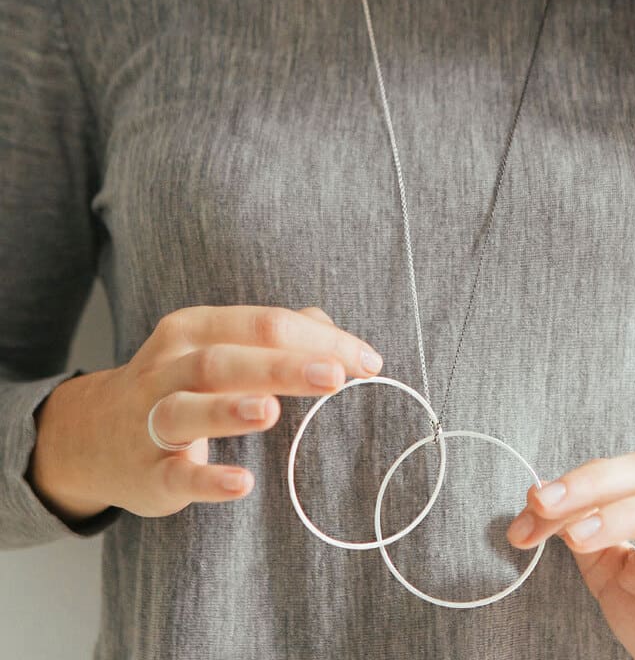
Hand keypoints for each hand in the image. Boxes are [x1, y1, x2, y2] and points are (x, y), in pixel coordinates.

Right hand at [29, 305, 382, 520]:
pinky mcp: (147, 473)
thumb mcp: (217, 347)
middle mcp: (168, 368)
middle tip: (335, 375)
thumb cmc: (180, 384)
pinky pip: (176, 475)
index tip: (367, 361)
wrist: (94, 436)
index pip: (262, 324)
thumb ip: (275, 338)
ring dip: (231, 409)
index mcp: (193, 329)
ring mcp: (152, 420)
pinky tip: (242, 483)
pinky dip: (207, 479)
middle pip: (225, 360)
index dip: (317, 339)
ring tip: (272, 410)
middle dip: (282, 366)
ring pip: (189, 408)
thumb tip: (335, 337)